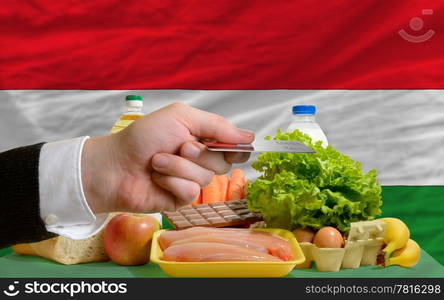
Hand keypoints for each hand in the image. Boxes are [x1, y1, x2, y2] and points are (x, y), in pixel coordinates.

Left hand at [81, 102, 252, 212]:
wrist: (115, 165)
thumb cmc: (142, 137)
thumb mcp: (181, 117)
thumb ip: (216, 125)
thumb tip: (249, 136)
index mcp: (202, 137)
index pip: (233, 145)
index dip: (235, 147)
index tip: (232, 146)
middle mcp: (199, 159)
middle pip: (223, 163)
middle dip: (200, 154)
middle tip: (179, 146)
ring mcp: (190, 179)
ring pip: (206, 178)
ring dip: (179, 167)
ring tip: (157, 162)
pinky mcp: (180, 199)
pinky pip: (190, 192)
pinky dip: (172, 182)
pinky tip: (157, 178)